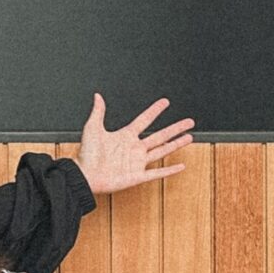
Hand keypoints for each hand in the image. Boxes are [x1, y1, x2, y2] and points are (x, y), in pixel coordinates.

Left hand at [73, 94, 193, 195]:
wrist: (84, 176)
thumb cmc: (86, 155)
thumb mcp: (92, 129)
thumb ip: (98, 112)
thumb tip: (97, 96)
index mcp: (125, 136)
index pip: (144, 120)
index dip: (155, 111)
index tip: (165, 102)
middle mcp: (134, 149)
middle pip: (160, 135)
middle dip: (175, 128)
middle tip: (189, 121)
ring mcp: (137, 162)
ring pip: (162, 151)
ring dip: (176, 144)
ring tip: (189, 137)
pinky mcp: (137, 176)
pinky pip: (157, 172)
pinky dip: (169, 170)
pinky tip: (180, 166)